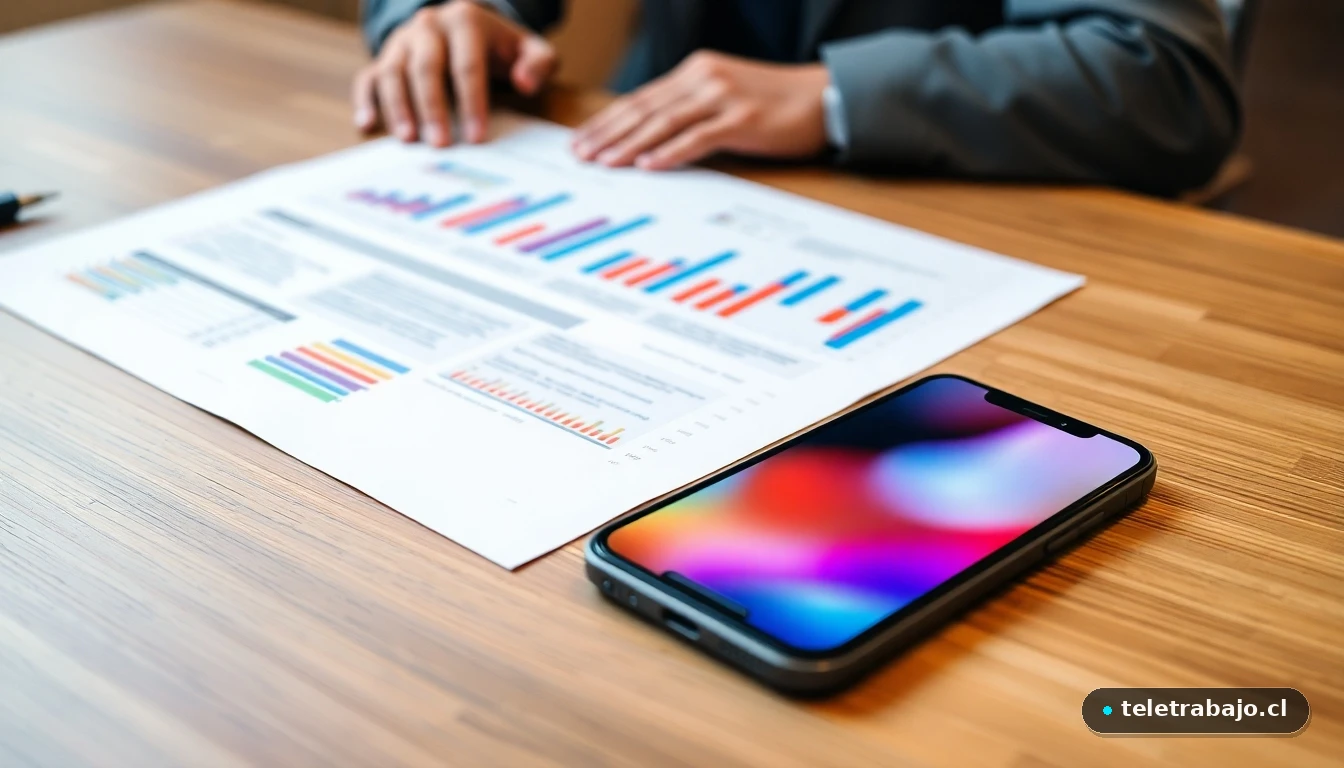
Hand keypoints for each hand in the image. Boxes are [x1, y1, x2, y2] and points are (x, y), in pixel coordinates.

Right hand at [352, 0, 556, 146]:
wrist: (466, 27)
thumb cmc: (501, 48)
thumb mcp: (529, 49)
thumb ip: (538, 63)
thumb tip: (525, 84)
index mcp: (465, 20)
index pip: (467, 64)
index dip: (472, 102)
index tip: (477, 137)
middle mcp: (429, 25)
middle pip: (426, 67)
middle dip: (433, 107)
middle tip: (440, 144)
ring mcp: (402, 41)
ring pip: (394, 72)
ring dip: (399, 107)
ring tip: (408, 139)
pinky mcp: (384, 57)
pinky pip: (368, 76)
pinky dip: (365, 100)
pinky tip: (367, 124)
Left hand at [571, 52, 830, 170]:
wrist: (824, 96)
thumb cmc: (776, 102)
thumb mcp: (726, 96)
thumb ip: (692, 108)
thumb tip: (653, 135)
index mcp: (695, 71)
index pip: (642, 98)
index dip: (608, 120)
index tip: (582, 139)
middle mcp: (703, 78)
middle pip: (644, 109)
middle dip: (608, 133)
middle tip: (580, 154)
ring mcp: (723, 96)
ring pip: (664, 122)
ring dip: (629, 144)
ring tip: (604, 162)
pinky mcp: (742, 118)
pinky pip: (698, 137)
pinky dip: (670, 152)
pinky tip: (648, 165)